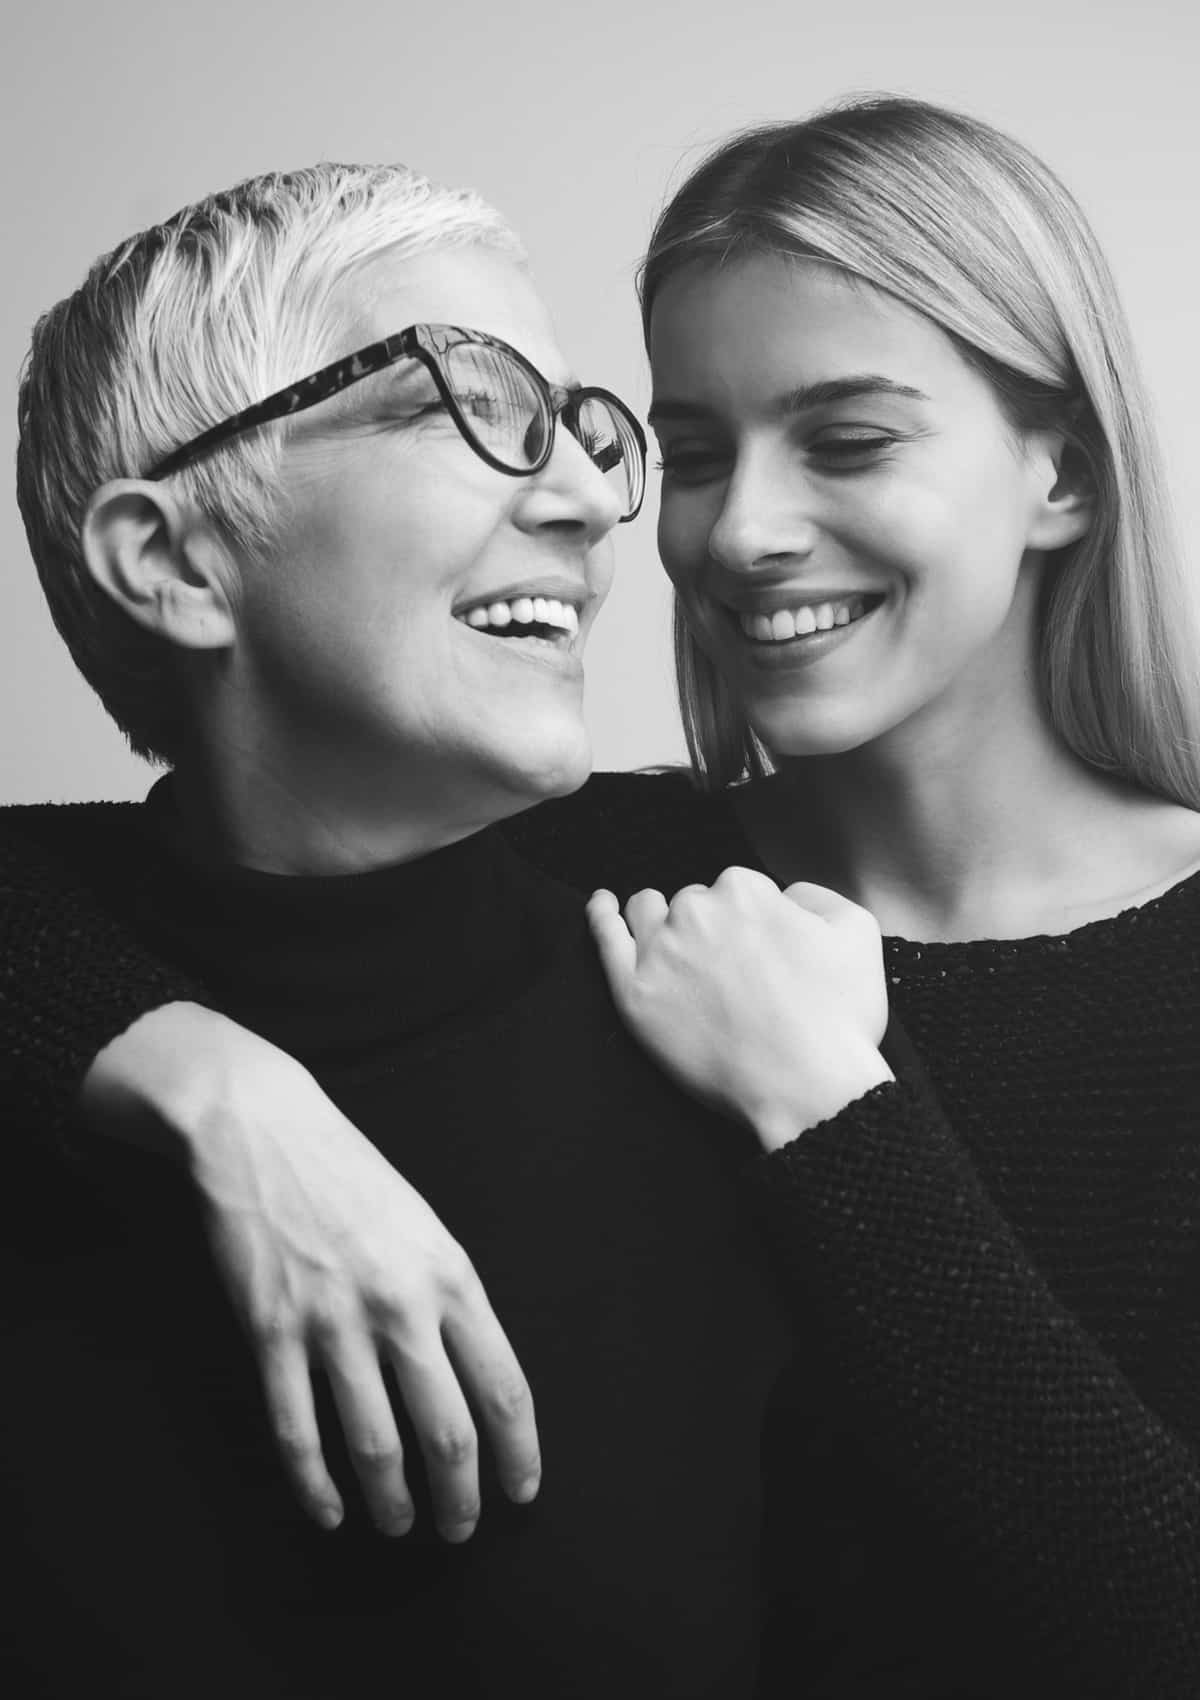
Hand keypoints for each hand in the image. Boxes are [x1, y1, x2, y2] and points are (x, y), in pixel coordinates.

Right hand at [81, 1004, 539, 1539]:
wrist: (264, 1129)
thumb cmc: (353, 1178)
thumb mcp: (425, 1227)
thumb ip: (450, 1299)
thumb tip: (475, 1378)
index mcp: (450, 1276)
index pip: (503, 1387)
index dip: (519, 1452)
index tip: (521, 1491)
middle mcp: (399, 1305)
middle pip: (448, 1431)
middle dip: (461, 1497)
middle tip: (460, 1530)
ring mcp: (333, 1321)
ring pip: (375, 1445)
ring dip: (392, 1501)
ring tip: (401, 1524)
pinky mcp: (271, 1331)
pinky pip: (297, 1430)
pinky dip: (314, 1485)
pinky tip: (328, 1512)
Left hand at [587, 868, 893, 1149]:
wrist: (807, 1086)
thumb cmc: (836, 1018)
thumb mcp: (857, 932)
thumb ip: (816, 896)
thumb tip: (785, 896)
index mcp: (746, 892)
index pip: (738, 890)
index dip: (754, 922)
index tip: (763, 952)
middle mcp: (696, 911)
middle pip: (694, 903)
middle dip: (710, 926)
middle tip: (733, 973)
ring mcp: (660, 952)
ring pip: (649, 912)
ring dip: (660, 918)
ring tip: (673, 944)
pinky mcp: (634, 994)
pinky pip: (606, 940)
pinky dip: (601, 916)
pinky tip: (602, 906)